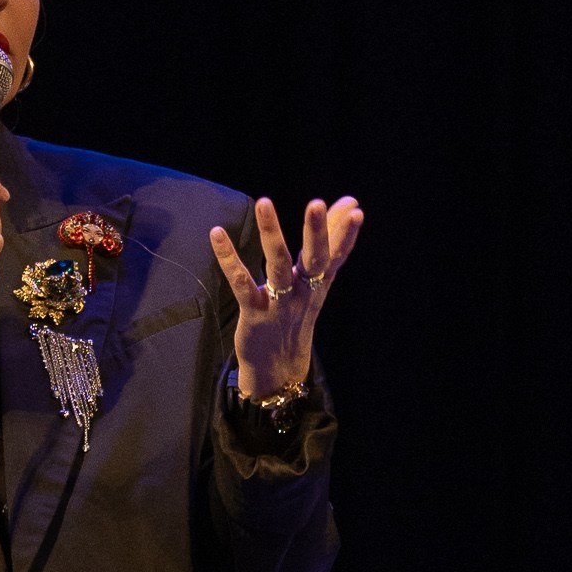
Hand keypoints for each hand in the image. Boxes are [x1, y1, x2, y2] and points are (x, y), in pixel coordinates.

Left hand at [209, 195, 363, 400]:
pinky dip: (228, 258)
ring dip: (272, 233)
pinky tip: (217, 233)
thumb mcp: (316, 281)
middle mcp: (303, 292)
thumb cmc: (295, 316)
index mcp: (319, 284)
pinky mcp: (254, 313)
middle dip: (318, 232)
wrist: (278, 369)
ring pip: (278, 265)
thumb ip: (330, 242)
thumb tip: (350, 203)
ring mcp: (279, 303)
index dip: (346, 235)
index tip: (355, 210)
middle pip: (315, 260)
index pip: (336, 256)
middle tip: (317, 203)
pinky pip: (241, 283)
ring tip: (265, 202)